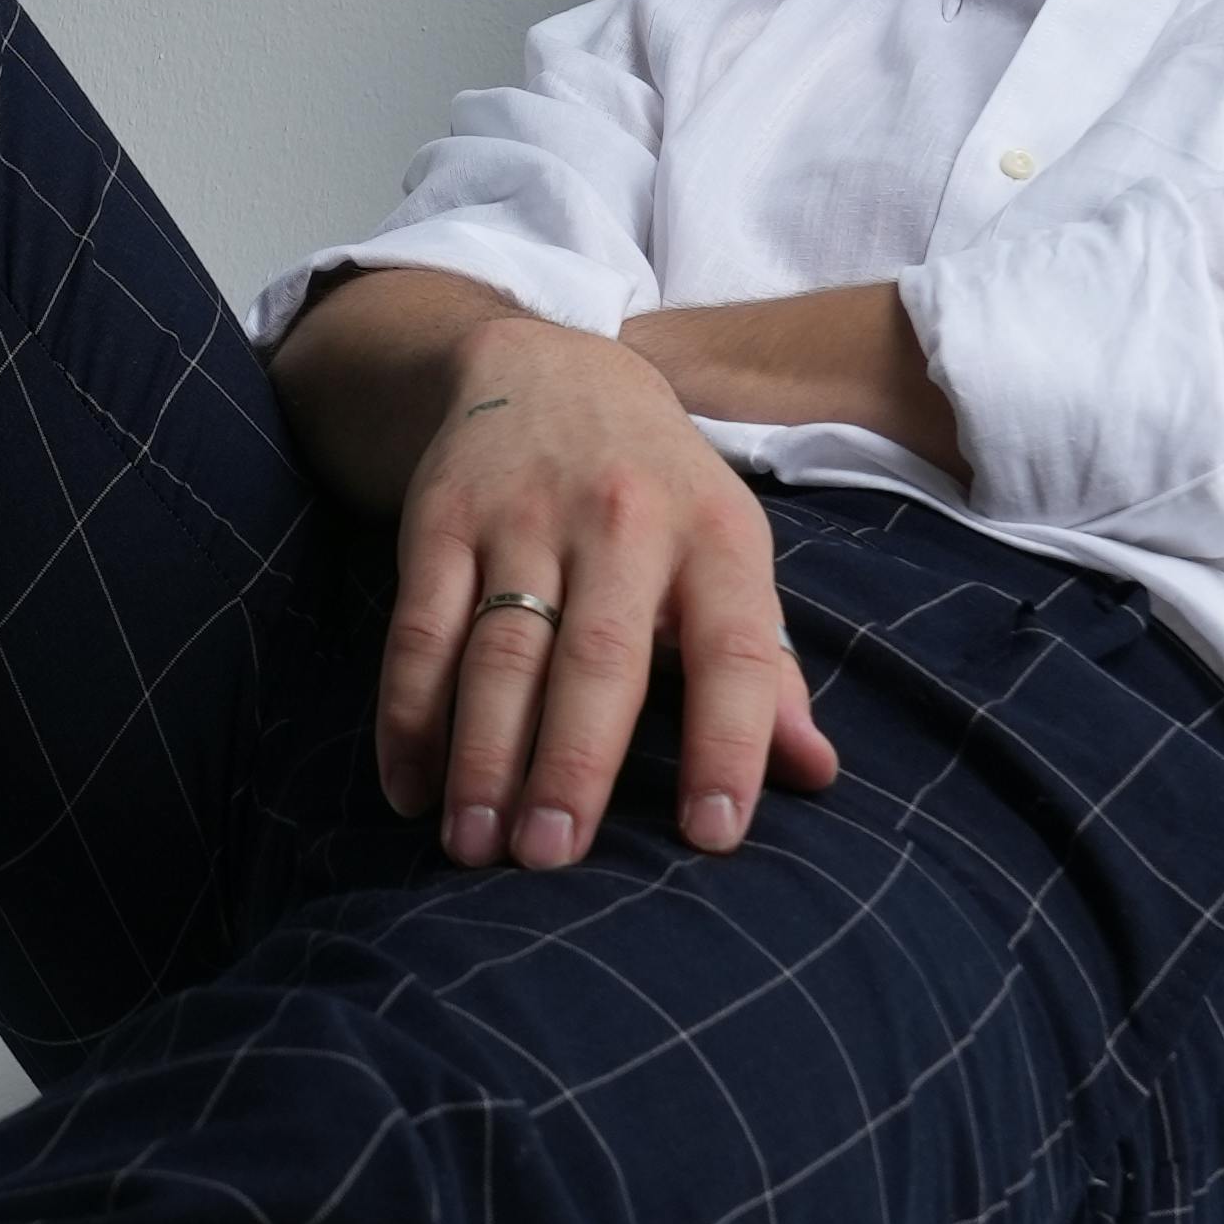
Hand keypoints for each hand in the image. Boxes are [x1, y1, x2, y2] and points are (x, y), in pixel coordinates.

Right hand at [367, 304, 840, 871]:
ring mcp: (524, 518)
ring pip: (501, 651)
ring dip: (483, 755)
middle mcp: (624, 521)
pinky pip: (419, 629)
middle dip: (574, 762)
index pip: (734, 650)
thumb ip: (766, 668)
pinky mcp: (440, 520)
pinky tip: (410, 788)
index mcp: (716, 536)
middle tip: (553, 856)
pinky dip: (407, 714)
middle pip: (600, 657)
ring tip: (475, 847)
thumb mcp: (728, 555)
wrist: (546, 366)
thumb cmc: (659, 494)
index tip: (713, 835)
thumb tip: (815, 774)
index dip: (729, 742)